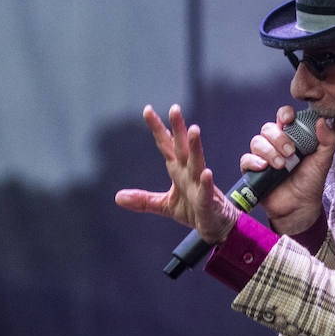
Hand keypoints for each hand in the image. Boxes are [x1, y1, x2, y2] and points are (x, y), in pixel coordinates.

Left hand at [115, 104, 239, 243]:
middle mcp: (189, 173)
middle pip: (182, 147)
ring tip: (194, 130)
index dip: (158, 128)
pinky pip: (206, 191)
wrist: (216, 226)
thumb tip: (118, 197)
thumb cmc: (194, 210)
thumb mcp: (164, 204)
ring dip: (196, 147)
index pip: (166, 145)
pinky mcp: (208, 202)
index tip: (148, 110)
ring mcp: (200, 185)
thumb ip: (143, 199)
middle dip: (179, 128)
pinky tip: (207, 173)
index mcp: (178, 170)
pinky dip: (206, 182)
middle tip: (175, 109)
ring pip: (197, 163)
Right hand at [239, 105, 334, 235]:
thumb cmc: (311, 182)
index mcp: (291, 137)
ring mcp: (263, 157)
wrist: (300, 207)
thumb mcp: (323, 161)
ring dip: (269, 151)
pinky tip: (264, 168)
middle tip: (291, 153)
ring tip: (281, 166)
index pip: (284, 117)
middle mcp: (275, 144)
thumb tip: (321, 121)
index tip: (288, 119)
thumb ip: (328, 141)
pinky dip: (254, 161)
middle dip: (278, 138)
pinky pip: (246, 159)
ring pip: (257, 142)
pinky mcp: (253, 171)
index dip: (284, 114)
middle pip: (268, 129)